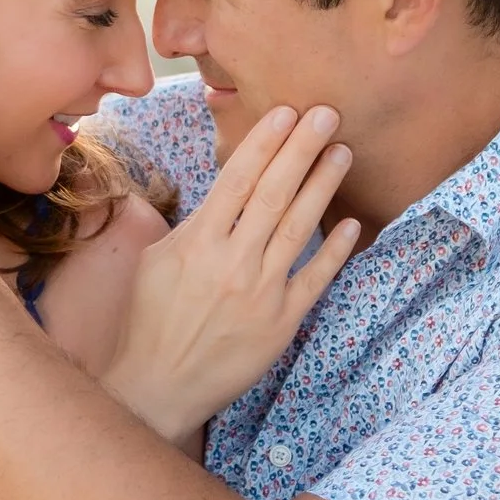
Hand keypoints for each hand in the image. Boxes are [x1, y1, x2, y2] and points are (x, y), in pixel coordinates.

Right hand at [104, 105, 361, 445]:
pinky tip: (350, 225)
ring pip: (298, 228)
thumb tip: (218, 198)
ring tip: (341, 152)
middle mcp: (231, 262)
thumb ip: (189, 228)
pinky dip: (334, 251)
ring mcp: (260, 292)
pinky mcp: (281, 323)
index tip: (285, 113)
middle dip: (300, 149)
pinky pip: (314, 279)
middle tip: (325, 114)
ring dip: (322, 186)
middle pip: (273, 194)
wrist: (158, 387)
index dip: (264, 143)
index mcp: (196, 243)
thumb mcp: (153, 263)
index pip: (235, 180)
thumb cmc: (149, 322)